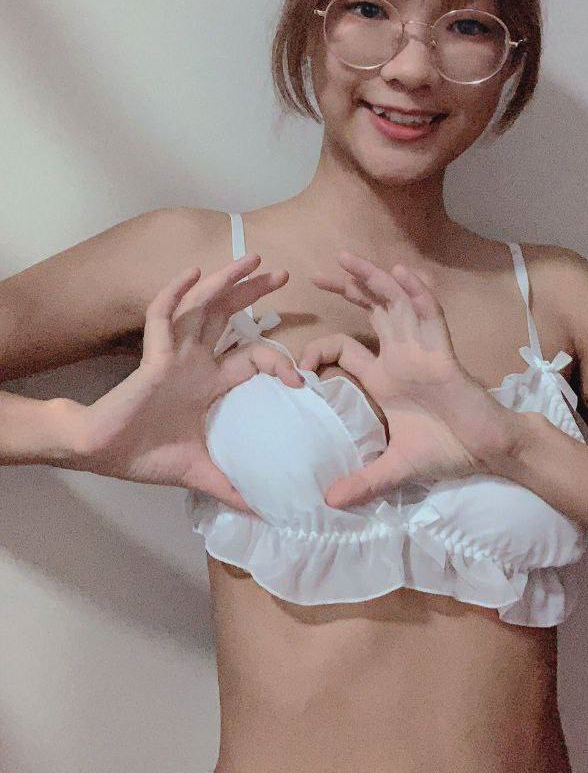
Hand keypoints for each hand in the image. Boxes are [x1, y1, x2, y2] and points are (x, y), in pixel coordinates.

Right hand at [71, 255, 304, 510]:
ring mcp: (173, 355)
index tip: (299, 379)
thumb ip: (232, 487)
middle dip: (254, 294)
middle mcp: (195, 362)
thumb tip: (266, 513)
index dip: (276, 361)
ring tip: (251, 259)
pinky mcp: (151, 356)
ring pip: (202, 308)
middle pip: (230, 318)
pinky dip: (176, 293)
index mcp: (209, 384)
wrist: (102, 453)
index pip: (252, 357)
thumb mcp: (201, 472)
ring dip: (225, 282)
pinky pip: (161, 316)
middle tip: (282, 275)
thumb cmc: (144, 456)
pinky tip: (193, 273)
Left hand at [297, 251, 526, 508]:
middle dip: (348, 289)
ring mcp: (423, 350)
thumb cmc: (447, 450)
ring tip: (349, 260)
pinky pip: (431, 317)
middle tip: (317, 273)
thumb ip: (363, 481)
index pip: (347, 348)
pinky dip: (417, 295)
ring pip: (397, 305)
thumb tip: (329, 504)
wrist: (488, 450)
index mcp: (385, 376)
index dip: (321, 348)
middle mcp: (402, 356)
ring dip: (375, 280)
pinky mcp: (445, 354)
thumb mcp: (395, 468)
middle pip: (372, 310)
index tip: (298, 365)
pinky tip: (402, 274)